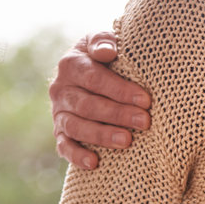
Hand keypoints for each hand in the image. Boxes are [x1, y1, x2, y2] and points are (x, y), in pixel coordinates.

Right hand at [50, 33, 152, 170]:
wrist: (90, 70)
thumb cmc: (106, 55)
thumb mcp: (103, 40)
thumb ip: (103, 40)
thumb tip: (107, 51)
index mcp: (71, 64)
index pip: (94, 78)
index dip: (119, 90)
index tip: (145, 100)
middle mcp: (60, 89)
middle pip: (88, 104)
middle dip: (118, 114)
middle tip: (145, 122)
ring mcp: (59, 112)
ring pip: (76, 126)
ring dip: (102, 135)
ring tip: (127, 141)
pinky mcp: (60, 132)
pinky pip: (64, 146)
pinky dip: (76, 155)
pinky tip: (94, 163)